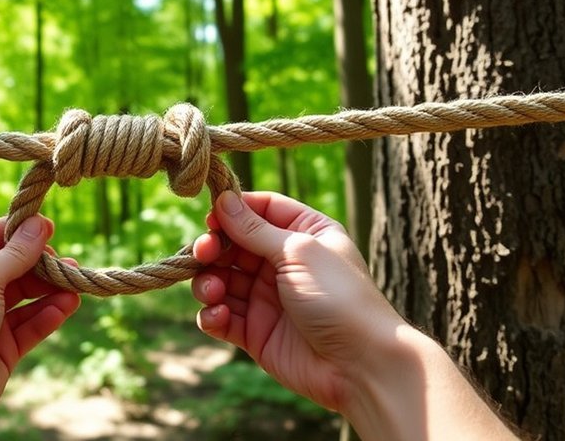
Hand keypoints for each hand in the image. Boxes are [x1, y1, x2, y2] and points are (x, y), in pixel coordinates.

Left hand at [0, 216, 80, 439]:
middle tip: (67, 262)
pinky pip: (29, 325)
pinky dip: (48, 315)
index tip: (48, 228)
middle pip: (11, 266)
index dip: (16, 230)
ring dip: (50, 289)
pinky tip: (67, 306)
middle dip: (40, 263)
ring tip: (75, 283)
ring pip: (24, 297)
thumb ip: (16, 253)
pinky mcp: (1, 347)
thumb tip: (41, 224)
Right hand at [192, 191, 519, 439]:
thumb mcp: (298, 252)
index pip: (260, 210)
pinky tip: (218, 315)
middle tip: (203, 253)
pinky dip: (213, 314)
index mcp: (303, 234)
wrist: (361, 365)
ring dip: (208, 282)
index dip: (232, 211)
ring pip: (221, 280)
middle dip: (212, 248)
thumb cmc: (339, 297)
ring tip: (212, 291)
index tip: (211, 217)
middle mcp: (283, 263)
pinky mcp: (255, 332)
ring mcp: (267, 298)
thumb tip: (224, 199)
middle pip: (232, 245)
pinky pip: (222, 317)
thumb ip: (255, 229)